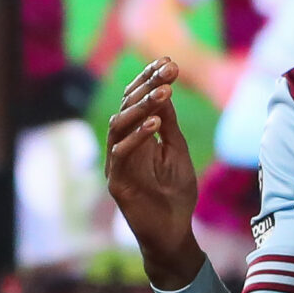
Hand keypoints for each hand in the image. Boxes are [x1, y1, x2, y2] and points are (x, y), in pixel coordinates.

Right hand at [103, 58, 205, 290]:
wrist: (172, 231)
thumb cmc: (175, 192)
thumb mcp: (177, 152)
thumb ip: (169, 125)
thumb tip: (165, 90)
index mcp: (136, 136)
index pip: (135, 101)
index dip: (148, 80)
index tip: (168, 62)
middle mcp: (121, 146)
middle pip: (125, 107)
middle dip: (147, 86)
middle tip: (169, 70)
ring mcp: (116, 164)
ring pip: (118, 126)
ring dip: (141, 107)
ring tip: (164, 92)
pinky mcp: (117, 183)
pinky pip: (120, 154)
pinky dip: (137, 137)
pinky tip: (156, 123)